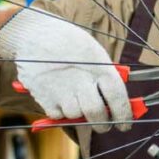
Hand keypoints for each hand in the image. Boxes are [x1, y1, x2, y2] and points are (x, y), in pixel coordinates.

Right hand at [0, 8, 132, 132]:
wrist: (33, 33)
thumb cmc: (67, 41)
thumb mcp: (93, 51)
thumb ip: (105, 75)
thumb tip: (115, 101)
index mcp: (99, 68)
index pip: (118, 98)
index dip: (124, 114)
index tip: (124, 124)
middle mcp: (82, 81)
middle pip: (97, 114)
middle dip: (103, 123)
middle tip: (104, 124)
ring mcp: (62, 91)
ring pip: (76, 116)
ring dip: (79, 113)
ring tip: (75, 96)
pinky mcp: (44, 98)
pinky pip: (58, 115)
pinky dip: (61, 111)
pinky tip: (60, 95)